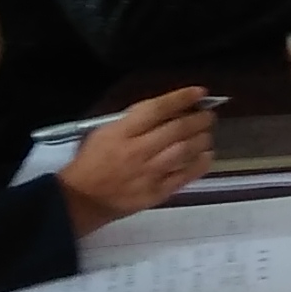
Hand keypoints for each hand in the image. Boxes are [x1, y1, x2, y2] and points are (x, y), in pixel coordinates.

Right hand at [55, 85, 217, 233]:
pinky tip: (206, 155)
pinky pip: (185, 176)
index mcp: (122, 132)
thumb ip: (134, 119)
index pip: (157, 109)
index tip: (200, 92)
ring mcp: (149, 173)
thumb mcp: (105, 130)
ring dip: (203, 139)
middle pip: (177, 130)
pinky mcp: (157, 193)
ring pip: (185, 151)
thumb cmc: (92, 160)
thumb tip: (170, 109)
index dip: (182, 98)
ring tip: (207, 133)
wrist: (81, 199)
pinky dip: (200, 163)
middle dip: (200, 119)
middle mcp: (138, 151)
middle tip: (209, 114)